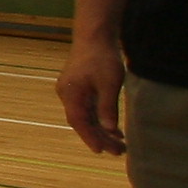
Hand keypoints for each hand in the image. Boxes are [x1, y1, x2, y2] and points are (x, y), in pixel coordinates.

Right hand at [54, 39, 126, 155]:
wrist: (94, 36)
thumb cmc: (102, 58)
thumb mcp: (109, 84)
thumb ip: (107, 108)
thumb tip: (109, 129)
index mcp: (71, 94)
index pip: (78, 121)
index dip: (90, 137)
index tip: (101, 151)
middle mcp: (67, 94)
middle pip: (82, 121)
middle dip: (100, 136)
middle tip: (119, 151)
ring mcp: (71, 91)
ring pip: (86, 116)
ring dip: (101, 129)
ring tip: (119, 143)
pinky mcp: (78, 87)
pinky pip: (88, 108)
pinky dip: (100, 119)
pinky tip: (113, 128)